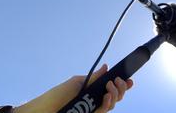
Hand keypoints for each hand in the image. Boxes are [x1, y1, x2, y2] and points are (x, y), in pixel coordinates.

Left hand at [13, 64, 133, 112]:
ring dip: (115, 94)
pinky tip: (106, 95)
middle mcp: (94, 103)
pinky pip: (104, 111)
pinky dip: (107, 103)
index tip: (130, 80)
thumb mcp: (78, 82)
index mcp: (92, 93)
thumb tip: (106, 67)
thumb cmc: (57, 95)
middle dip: (121, 88)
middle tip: (119, 80)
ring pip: (112, 105)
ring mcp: (93, 111)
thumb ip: (94, 77)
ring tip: (110, 85)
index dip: (122, 86)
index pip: (111, 91)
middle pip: (115, 98)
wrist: (44, 109)